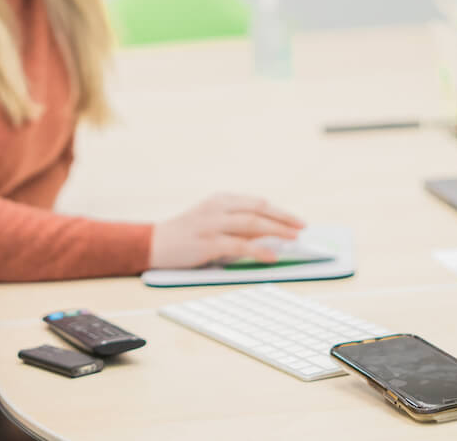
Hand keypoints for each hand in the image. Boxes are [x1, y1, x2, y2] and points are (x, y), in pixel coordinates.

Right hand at [148, 194, 303, 268]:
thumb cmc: (186, 235)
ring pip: (252, 223)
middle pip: (259, 209)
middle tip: (303, 227)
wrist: (154, 243)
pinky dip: (259, 250)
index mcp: (220, 200)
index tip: (296, 220)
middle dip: (284, 218)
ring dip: (277, 230)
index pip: (257, 202)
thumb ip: (237, 226)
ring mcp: (212, 224)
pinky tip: (271, 255)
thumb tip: (268, 233)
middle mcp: (218, 207)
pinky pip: (239, 245)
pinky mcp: (207, 242)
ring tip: (294, 238)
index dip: (280, 211)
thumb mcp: (212, 222)